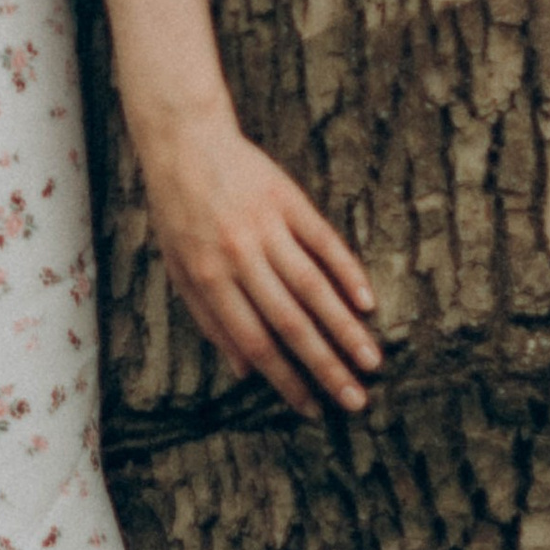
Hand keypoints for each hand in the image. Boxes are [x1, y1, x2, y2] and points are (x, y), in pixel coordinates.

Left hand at [139, 108, 382, 413]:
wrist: (183, 140)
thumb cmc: (177, 212)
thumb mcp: (178, 268)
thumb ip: (209, 320)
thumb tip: (243, 372)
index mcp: (209, 278)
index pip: (254, 342)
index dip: (285, 380)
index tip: (312, 408)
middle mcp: (239, 256)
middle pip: (290, 322)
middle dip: (325, 366)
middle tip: (356, 401)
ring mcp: (267, 226)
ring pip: (313, 286)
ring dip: (345, 328)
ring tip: (371, 362)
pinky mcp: (288, 199)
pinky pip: (324, 241)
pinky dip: (347, 272)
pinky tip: (367, 301)